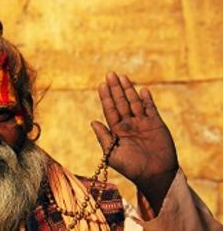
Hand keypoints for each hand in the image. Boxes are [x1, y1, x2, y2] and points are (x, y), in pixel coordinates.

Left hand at [91, 72, 178, 213]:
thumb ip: (104, 137)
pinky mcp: (156, 124)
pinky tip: (142, 89)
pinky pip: (150, 108)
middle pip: (120, 102)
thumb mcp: (113, 154)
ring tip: (122, 77)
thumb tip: (93, 121)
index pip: (110, 110)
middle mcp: (129, 124)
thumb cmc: (132, 168)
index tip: (102, 85)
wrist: (155, 175)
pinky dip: (147, 99)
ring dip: (128, 90)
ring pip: (134, 102)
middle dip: (115, 89)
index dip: (106, 97)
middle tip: (110, 74)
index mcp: (117, 131)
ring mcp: (142, 123)